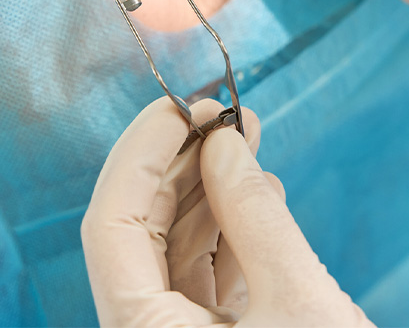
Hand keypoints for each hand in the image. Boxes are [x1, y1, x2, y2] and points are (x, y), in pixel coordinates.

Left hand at [82, 98, 370, 326]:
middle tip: (219, 113)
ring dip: (208, 191)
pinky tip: (257, 192)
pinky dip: (231, 232)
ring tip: (245, 137)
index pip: (110, 226)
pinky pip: (206, 279)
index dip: (140, 156)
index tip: (181, 107)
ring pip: (174, 252)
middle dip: (177, 166)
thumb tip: (223, 143)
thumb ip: (254, 216)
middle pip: (138, 232)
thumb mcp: (299, 302)